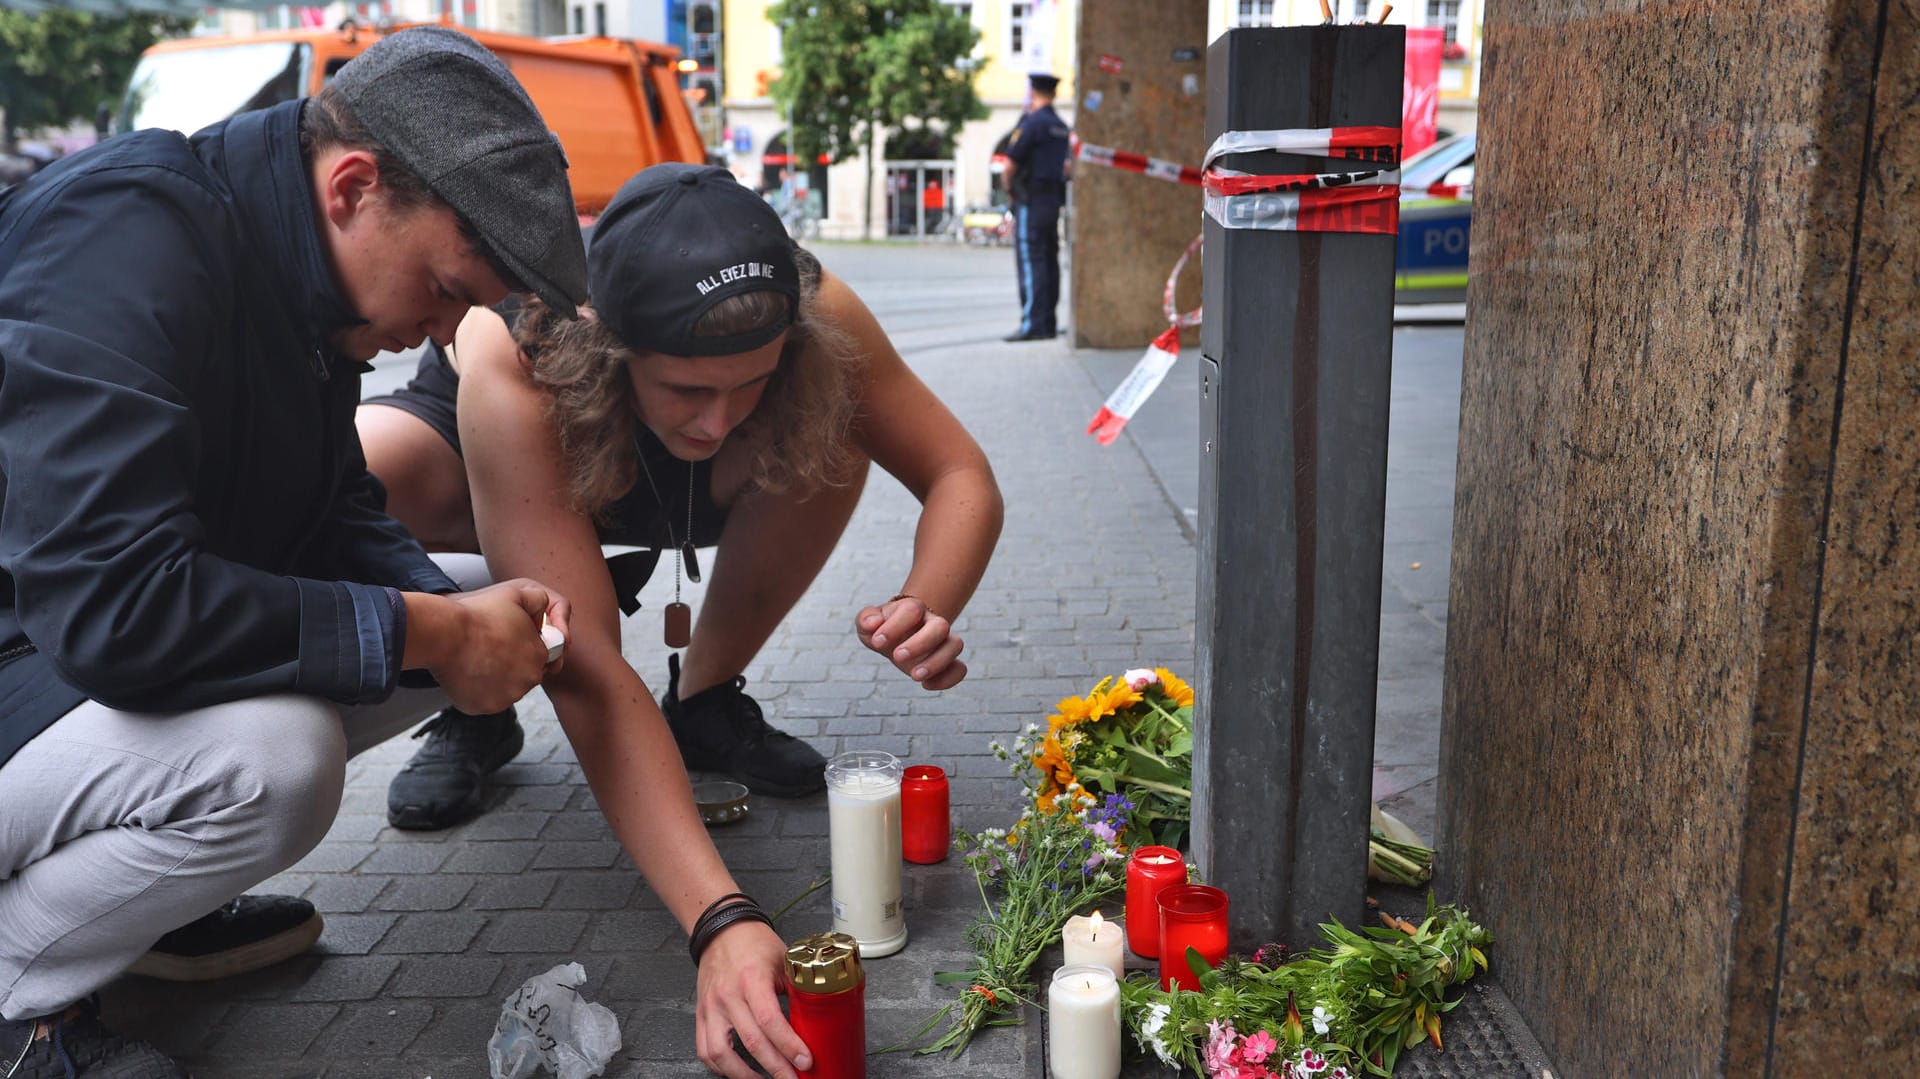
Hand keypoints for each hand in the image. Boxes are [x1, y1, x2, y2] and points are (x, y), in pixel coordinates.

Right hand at [432, 579, 570, 712]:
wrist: (445, 634)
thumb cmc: (478, 614)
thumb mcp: (517, 594)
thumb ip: (540, 600)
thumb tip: (544, 613)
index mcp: (539, 656)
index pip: (539, 656)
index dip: (523, 646)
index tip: (506, 640)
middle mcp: (527, 681)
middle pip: (524, 675)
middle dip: (512, 664)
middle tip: (490, 649)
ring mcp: (506, 697)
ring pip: (506, 689)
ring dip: (497, 678)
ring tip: (478, 659)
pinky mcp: (485, 708)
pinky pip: (486, 700)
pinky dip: (479, 691)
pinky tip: (468, 673)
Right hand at [695, 921, 811, 1078]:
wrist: (722, 930)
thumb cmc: (754, 942)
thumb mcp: (783, 958)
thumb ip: (796, 988)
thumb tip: (816, 1019)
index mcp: (752, 979)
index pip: (770, 1020)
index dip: (789, 1045)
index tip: (806, 1060)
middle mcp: (728, 995)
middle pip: (752, 1042)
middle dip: (776, 1067)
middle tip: (794, 1078)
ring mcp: (711, 1007)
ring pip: (722, 1053)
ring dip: (745, 1075)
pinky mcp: (702, 1014)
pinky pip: (705, 1050)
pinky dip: (721, 1067)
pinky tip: (738, 1072)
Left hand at [855, 594, 966, 689]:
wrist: (897, 636)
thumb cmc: (882, 628)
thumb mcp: (868, 622)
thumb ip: (866, 619)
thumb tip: (872, 624)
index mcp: (913, 608)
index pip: (912, 609)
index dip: (894, 626)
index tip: (876, 642)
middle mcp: (932, 622)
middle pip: (941, 626)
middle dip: (920, 644)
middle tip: (896, 657)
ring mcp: (943, 642)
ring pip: (956, 645)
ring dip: (936, 662)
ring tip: (914, 676)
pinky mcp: (948, 662)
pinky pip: (960, 669)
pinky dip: (948, 679)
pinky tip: (926, 685)